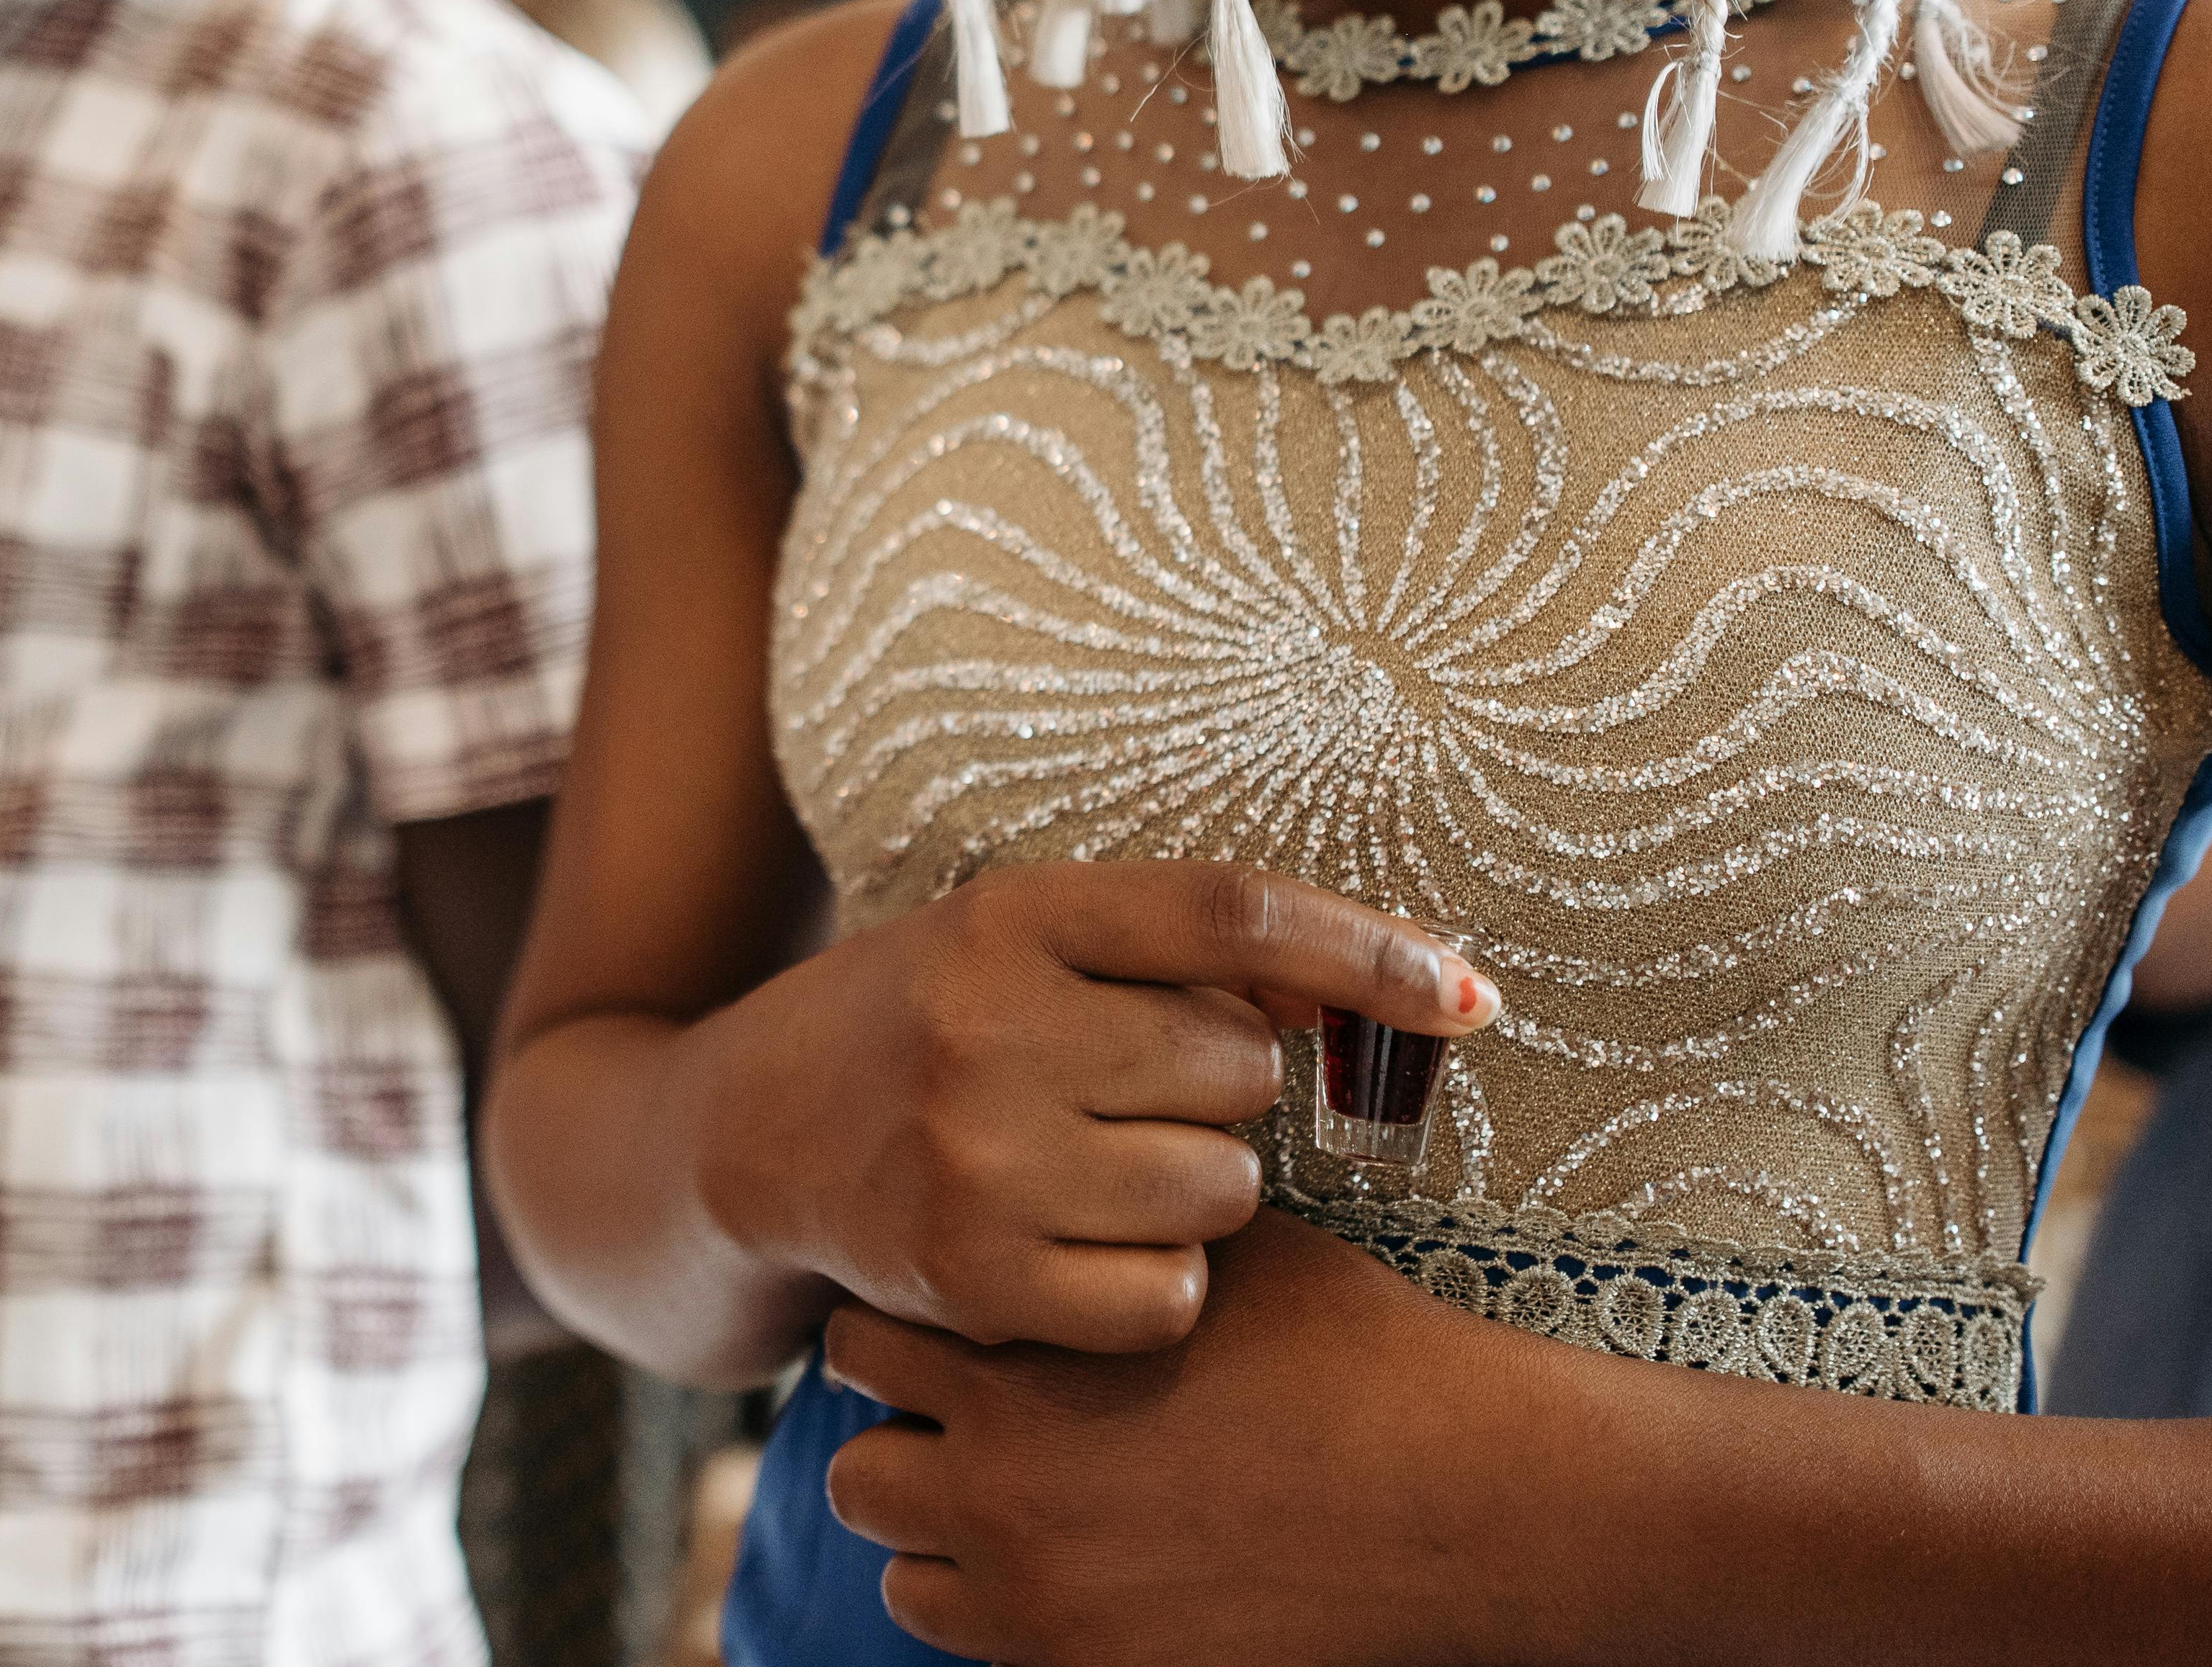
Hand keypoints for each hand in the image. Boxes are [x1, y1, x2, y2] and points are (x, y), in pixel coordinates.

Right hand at [693, 862, 1495, 1352]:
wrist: (740, 1138)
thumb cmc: (913, 1026)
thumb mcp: (1013, 942)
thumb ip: (1169, 955)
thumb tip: (1366, 990)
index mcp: (1009, 914)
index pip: (1230, 915)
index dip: (1367, 952)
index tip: (1471, 997)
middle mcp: (988, 1025)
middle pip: (1242, 1071)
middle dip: (1224, 1093)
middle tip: (1138, 1096)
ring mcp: (977, 1156)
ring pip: (1220, 1190)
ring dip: (1197, 1192)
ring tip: (1102, 1171)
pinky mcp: (973, 1277)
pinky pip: (1169, 1297)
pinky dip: (1157, 1286)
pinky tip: (1085, 1248)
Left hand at [821, 1208, 1550, 1666]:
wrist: (1464, 1493)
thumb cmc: (1354, 1349)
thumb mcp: (1214, 1249)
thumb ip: (1105, 1225)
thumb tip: (1055, 1167)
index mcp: (1020, 1366)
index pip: (861, 1339)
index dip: (906, 1326)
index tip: (956, 1327)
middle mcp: (1003, 1489)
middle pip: (855, 1468)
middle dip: (907, 1442)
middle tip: (977, 1428)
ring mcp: (1041, 1602)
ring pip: (904, 1579)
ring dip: (947, 1544)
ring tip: (1027, 1510)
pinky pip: (985, 1654)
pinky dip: (1013, 1618)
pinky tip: (1086, 1574)